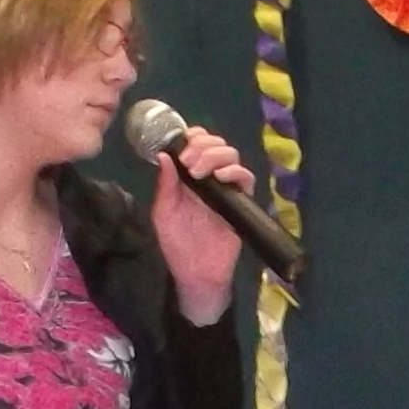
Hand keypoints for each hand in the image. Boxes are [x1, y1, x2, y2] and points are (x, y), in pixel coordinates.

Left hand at [150, 128, 255, 325]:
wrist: (195, 272)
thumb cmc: (178, 244)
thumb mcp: (164, 212)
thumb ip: (165, 184)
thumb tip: (163, 155)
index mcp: (190, 176)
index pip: (198, 144)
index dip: (193, 137)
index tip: (183, 144)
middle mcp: (210, 177)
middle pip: (216, 144)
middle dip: (202, 146)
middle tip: (188, 162)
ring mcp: (227, 188)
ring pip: (231, 155)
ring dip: (215, 155)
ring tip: (198, 171)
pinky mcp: (241, 201)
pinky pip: (245, 177)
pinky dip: (234, 171)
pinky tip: (220, 177)